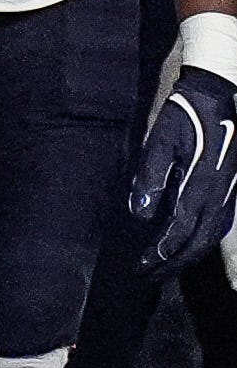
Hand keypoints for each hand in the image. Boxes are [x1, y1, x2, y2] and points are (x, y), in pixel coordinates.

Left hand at [131, 56, 236, 273]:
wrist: (220, 91)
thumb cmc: (186, 114)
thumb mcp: (161, 140)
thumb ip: (150, 176)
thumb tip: (140, 213)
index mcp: (204, 182)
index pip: (182, 227)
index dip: (163, 250)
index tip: (143, 265)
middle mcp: (223, 192)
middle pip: (200, 239)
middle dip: (174, 262)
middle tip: (148, 276)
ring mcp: (231, 190)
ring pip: (214, 235)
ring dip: (189, 255)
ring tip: (164, 268)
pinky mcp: (232, 187)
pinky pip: (220, 223)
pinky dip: (203, 240)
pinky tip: (188, 246)